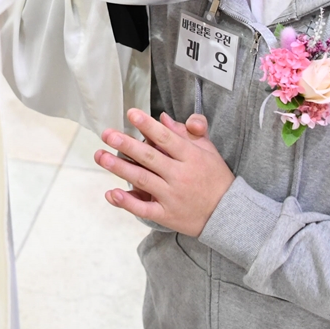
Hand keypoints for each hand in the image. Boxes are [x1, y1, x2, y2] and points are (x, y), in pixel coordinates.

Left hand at [96, 108, 233, 235]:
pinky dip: (128, 202)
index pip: (166, 138)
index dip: (148, 125)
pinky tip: (112, 193)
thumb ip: (187, 132)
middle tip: (107, 134)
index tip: (131, 113)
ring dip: (120, 168)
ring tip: (101, 156)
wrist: (228, 213)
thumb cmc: (215, 177)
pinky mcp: (166, 215)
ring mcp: (172, 196)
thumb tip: (163, 117)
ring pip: (143, 180)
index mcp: (191, 157)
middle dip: (127, 145)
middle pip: (150, 158)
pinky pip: (144, 209)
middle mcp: (180, 176)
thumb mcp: (207, 150)